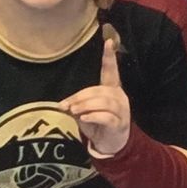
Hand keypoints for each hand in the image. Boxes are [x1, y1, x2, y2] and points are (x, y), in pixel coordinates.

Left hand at [62, 37, 130, 156]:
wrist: (111, 146)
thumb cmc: (98, 125)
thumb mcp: (85, 112)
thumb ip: (77, 105)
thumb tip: (64, 105)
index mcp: (112, 90)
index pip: (110, 71)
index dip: (109, 57)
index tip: (108, 41)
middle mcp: (119, 97)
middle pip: (99, 90)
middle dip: (80, 97)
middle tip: (66, 105)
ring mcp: (122, 111)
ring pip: (104, 102)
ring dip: (86, 106)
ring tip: (74, 111)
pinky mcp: (120, 124)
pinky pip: (107, 117)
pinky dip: (94, 116)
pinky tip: (85, 118)